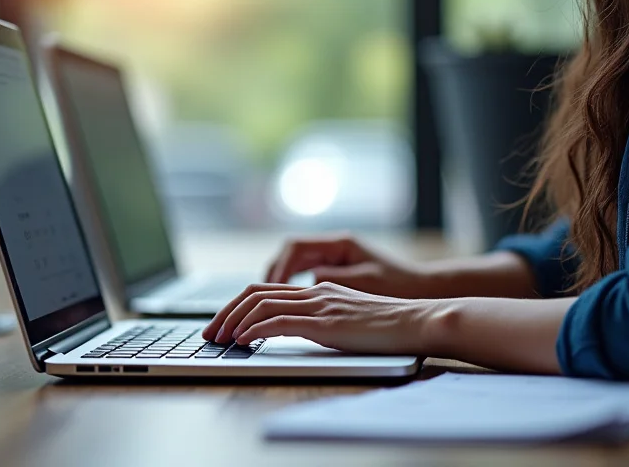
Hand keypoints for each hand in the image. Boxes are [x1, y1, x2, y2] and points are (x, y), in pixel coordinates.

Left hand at [201, 282, 430, 353]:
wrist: (418, 321)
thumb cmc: (390, 326)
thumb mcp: (349, 317)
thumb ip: (323, 317)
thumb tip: (297, 328)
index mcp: (319, 288)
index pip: (266, 289)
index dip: (238, 304)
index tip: (224, 324)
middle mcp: (315, 291)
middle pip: (255, 291)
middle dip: (226, 311)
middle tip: (210, 333)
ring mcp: (319, 304)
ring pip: (261, 304)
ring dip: (234, 321)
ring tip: (221, 339)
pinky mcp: (325, 322)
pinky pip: (278, 322)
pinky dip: (255, 330)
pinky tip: (244, 340)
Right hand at [265, 234, 436, 298]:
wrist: (425, 294)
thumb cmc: (401, 286)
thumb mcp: (365, 283)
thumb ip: (333, 281)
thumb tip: (305, 284)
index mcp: (341, 244)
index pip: (295, 247)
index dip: (278, 268)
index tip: (268, 289)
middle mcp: (335, 247)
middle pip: (288, 254)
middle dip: (270, 275)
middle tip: (257, 298)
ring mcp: (335, 259)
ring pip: (293, 265)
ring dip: (276, 283)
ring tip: (262, 304)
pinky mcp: (338, 273)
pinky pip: (304, 275)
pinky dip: (290, 288)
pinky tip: (283, 306)